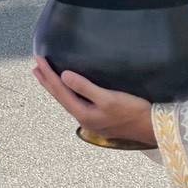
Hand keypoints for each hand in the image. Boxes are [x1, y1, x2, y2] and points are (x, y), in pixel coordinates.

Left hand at [33, 58, 155, 145]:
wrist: (152, 128)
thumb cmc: (132, 111)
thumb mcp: (108, 98)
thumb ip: (85, 87)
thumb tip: (64, 76)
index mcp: (83, 114)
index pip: (60, 91)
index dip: (48, 75)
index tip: (39, 59)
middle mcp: (83, 118)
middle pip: (60, 97)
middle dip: (47, 82)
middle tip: (35, 67)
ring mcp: (90, 119)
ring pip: (67, 100)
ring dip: (56, 87)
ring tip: (46, 76)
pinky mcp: (98, 117)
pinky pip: (75, 102)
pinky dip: (67, 92)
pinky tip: (69, 89)